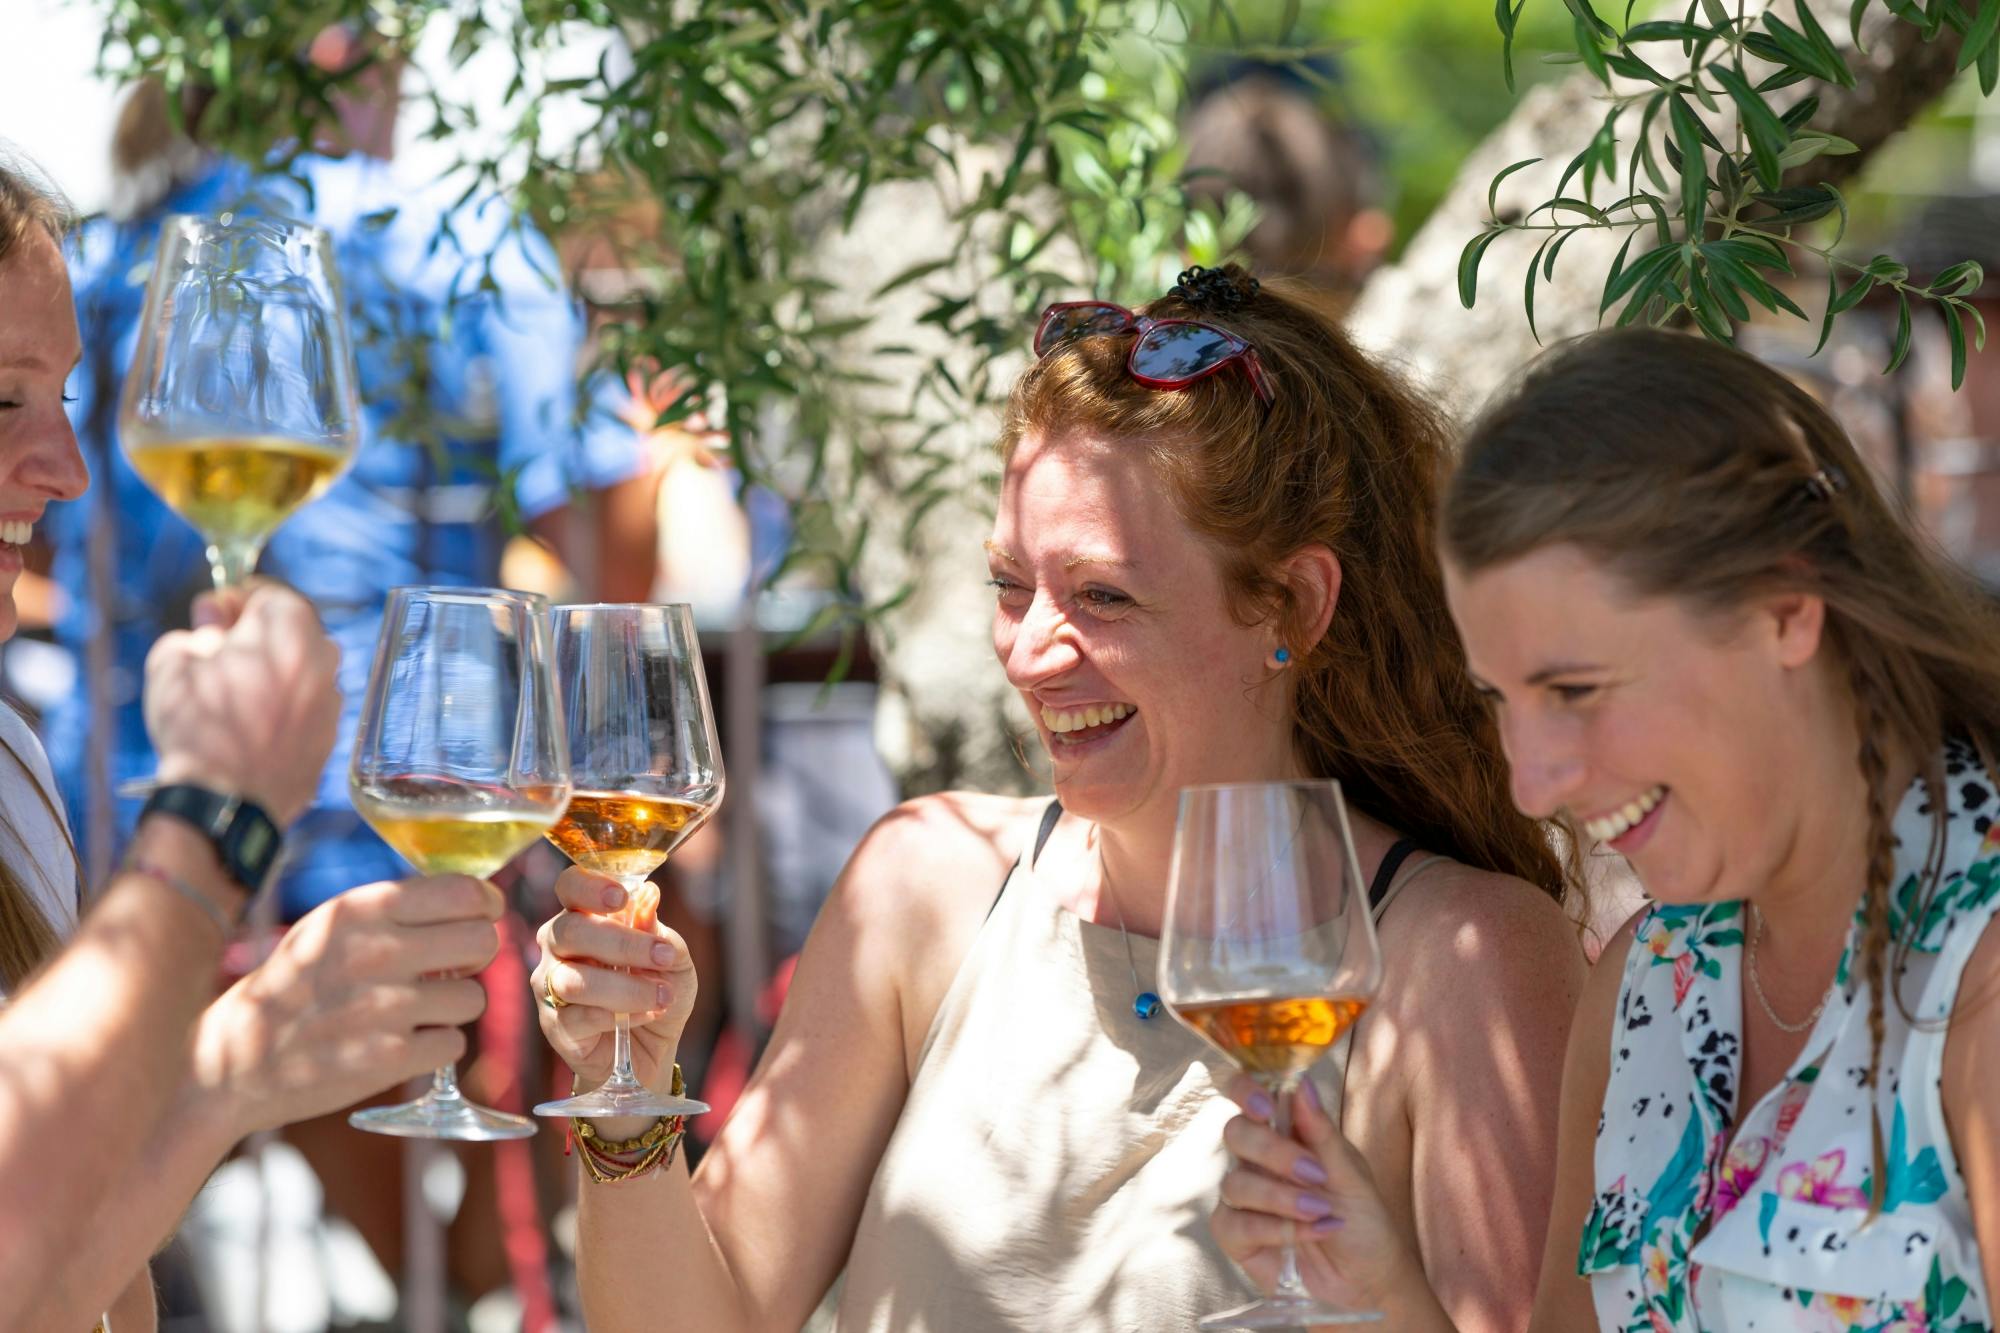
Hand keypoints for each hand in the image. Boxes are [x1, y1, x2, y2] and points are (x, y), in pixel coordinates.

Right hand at [144, 579, 340, 826]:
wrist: (226, 802)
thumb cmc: (197, 726)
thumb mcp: (172, 662)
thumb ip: (196, 631)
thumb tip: (212, 625)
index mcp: (290, 625)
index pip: (265, 592)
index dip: (232, 601)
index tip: (210, 618)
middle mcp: (324, 655)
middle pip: (289, 630)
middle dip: (254, 636)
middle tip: (216, 656)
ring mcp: (333, 697)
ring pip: (299, 670)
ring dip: (271, 673)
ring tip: (231, 696)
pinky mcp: (334, 734)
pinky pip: (306, 707)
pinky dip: (284, 708)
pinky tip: (252, 727)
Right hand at [190, 875, 503, 1137]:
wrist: (235, 1060)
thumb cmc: (294, 983)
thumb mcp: (331, 924)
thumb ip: (395, 907)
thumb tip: (473, 897)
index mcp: (363, 909)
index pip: (466, 891)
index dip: (485, 904)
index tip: (481, 916)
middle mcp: (378, 952)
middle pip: (484, 941)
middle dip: (476, 954)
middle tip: (453, 966)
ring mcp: (386, 1007)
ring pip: (475, 997)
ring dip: (453, 1005)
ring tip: (414, 1009)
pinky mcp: (390, 1058)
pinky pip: (454, 1043)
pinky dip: (435, 1046)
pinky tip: (401, 1042)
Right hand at [531, 867, 694, 1095]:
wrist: (653, 1048)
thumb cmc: (658, 990)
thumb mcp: (673, 959)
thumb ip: (658, 931)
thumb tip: (649, 896)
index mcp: (584, 916)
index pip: (570, 886)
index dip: (589, 886)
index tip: (621, 897)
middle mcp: (558, 947)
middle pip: (570, 931)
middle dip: (622, 943)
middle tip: (663, 957)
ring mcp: (550, 986)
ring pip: (573, 980)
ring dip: (626, 988)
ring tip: (662, 996)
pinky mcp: (554, 1026)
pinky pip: (578, 1017)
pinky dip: (619, 1015)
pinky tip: (644, 1016)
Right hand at [1210, 1074, 1421, 1312]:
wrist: (1368, 1281)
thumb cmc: (1363, 1222)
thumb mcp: (1352, 1175)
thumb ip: (1322, 1133)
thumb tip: (1301, 1084)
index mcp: (1285, 1134)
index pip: (1246, 1095)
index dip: (1244, 1090)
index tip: (1266, 1106)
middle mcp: (1258, 1161)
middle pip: (1235, 1134)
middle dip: (1273, 1151)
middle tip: (1313, 1173)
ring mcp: (1244, 1198)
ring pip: (1236, 1182)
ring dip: (1282, 1197)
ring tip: (1322, 1213)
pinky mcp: (1237, 1236)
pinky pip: (1234, 1223)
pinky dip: (1273, 1229)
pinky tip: (1307, 1234)